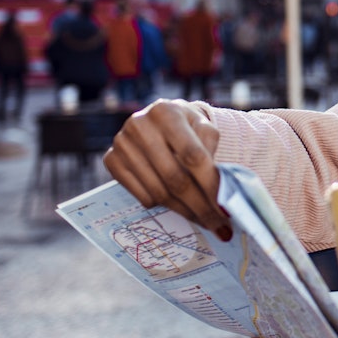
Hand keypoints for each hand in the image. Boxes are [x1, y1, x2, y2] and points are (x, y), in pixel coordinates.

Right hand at [102, 98, 227, 234]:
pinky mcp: (111, 160)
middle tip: (218, 225)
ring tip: (204, 221)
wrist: (159, 120)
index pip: (192, 156)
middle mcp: (139, 125)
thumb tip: (221, 191)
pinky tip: (180, 207)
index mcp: (166, 112)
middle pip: (175, 178)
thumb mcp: (204, 128)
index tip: (226, 206)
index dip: (210, 184)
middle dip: (199, 205)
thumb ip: (213, 151)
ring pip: (159, 191)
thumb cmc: (188, 127)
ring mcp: (122, 144)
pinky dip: (163, 206)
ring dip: (185, 211)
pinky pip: (141, 196)